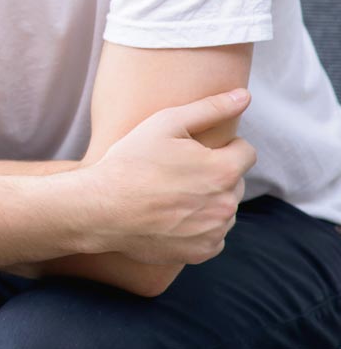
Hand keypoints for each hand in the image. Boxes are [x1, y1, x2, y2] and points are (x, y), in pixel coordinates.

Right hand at [80, 89, 255, 264]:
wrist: (102, 209)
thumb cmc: (131, 161)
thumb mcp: (166, 123)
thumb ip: (210, 108)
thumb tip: (245, 95)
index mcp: (223, 170)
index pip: (245, 151)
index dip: (222, 146)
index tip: (194, 150)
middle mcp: (227, 204)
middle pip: (235, 181)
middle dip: (214, 174)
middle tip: (177, 171)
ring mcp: (215, 231)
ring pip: (224, 208)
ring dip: (208, 200)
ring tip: (171, 194)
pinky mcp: (202, 252)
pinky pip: (213, 235)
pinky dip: (199, 227)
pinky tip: (171, 216)